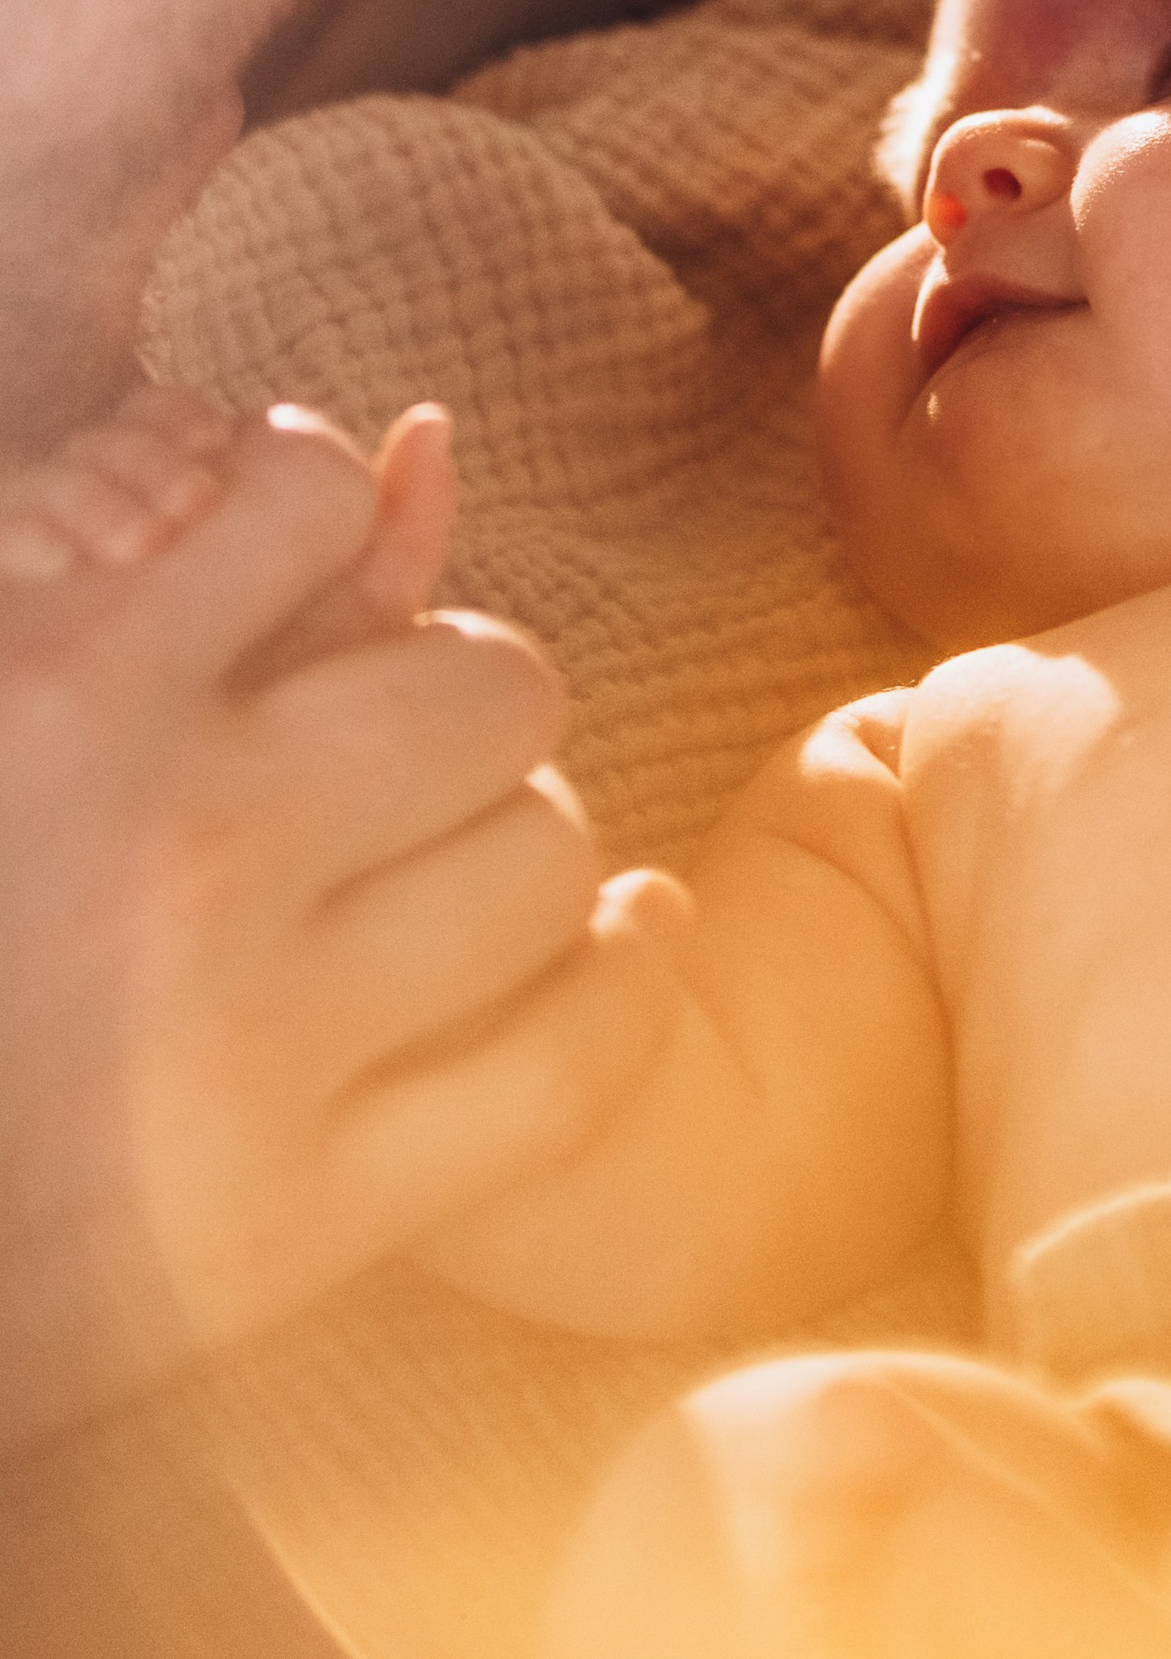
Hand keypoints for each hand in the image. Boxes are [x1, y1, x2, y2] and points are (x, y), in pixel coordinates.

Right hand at [0, 401, 660, 1439]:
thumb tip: (439, 441)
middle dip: (458, 688)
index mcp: (60, 696)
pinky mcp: (299, 1218)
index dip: (311, 499)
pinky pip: (569, 1064)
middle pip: (486, 689)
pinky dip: (621, 984)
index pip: (311, 493)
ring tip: (444, 854)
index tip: (289, 547)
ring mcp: (252, 1042)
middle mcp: (180, 855)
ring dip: (517, 835)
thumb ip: (178, 551)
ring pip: (543, 856)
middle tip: (395, 735)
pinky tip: (622, 932)